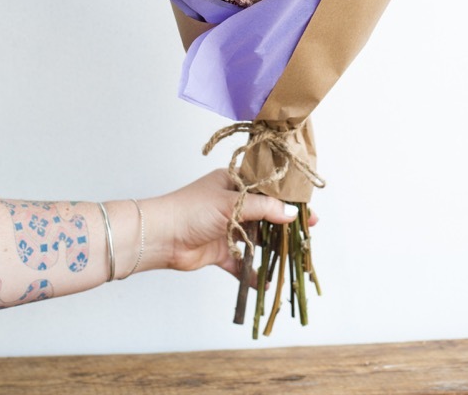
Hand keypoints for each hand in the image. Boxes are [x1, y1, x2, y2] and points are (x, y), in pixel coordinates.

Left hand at [144, 169, 316, 280]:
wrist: (160, 237)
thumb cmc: (191, 209)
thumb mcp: (232, 202)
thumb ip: (265, 208)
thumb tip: (292, 213)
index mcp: (233, 183)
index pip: (267, 189)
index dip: (288, 199)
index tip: (307, 210)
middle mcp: (232, 204)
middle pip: (265, 215)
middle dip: (284, 226)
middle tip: (306, 234)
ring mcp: (226, 228)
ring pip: (256, 239)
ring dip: (271, 249)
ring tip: (292, 257)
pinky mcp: (220, 251)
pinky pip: (242, 263)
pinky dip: (253, 273)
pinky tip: (267, 283)